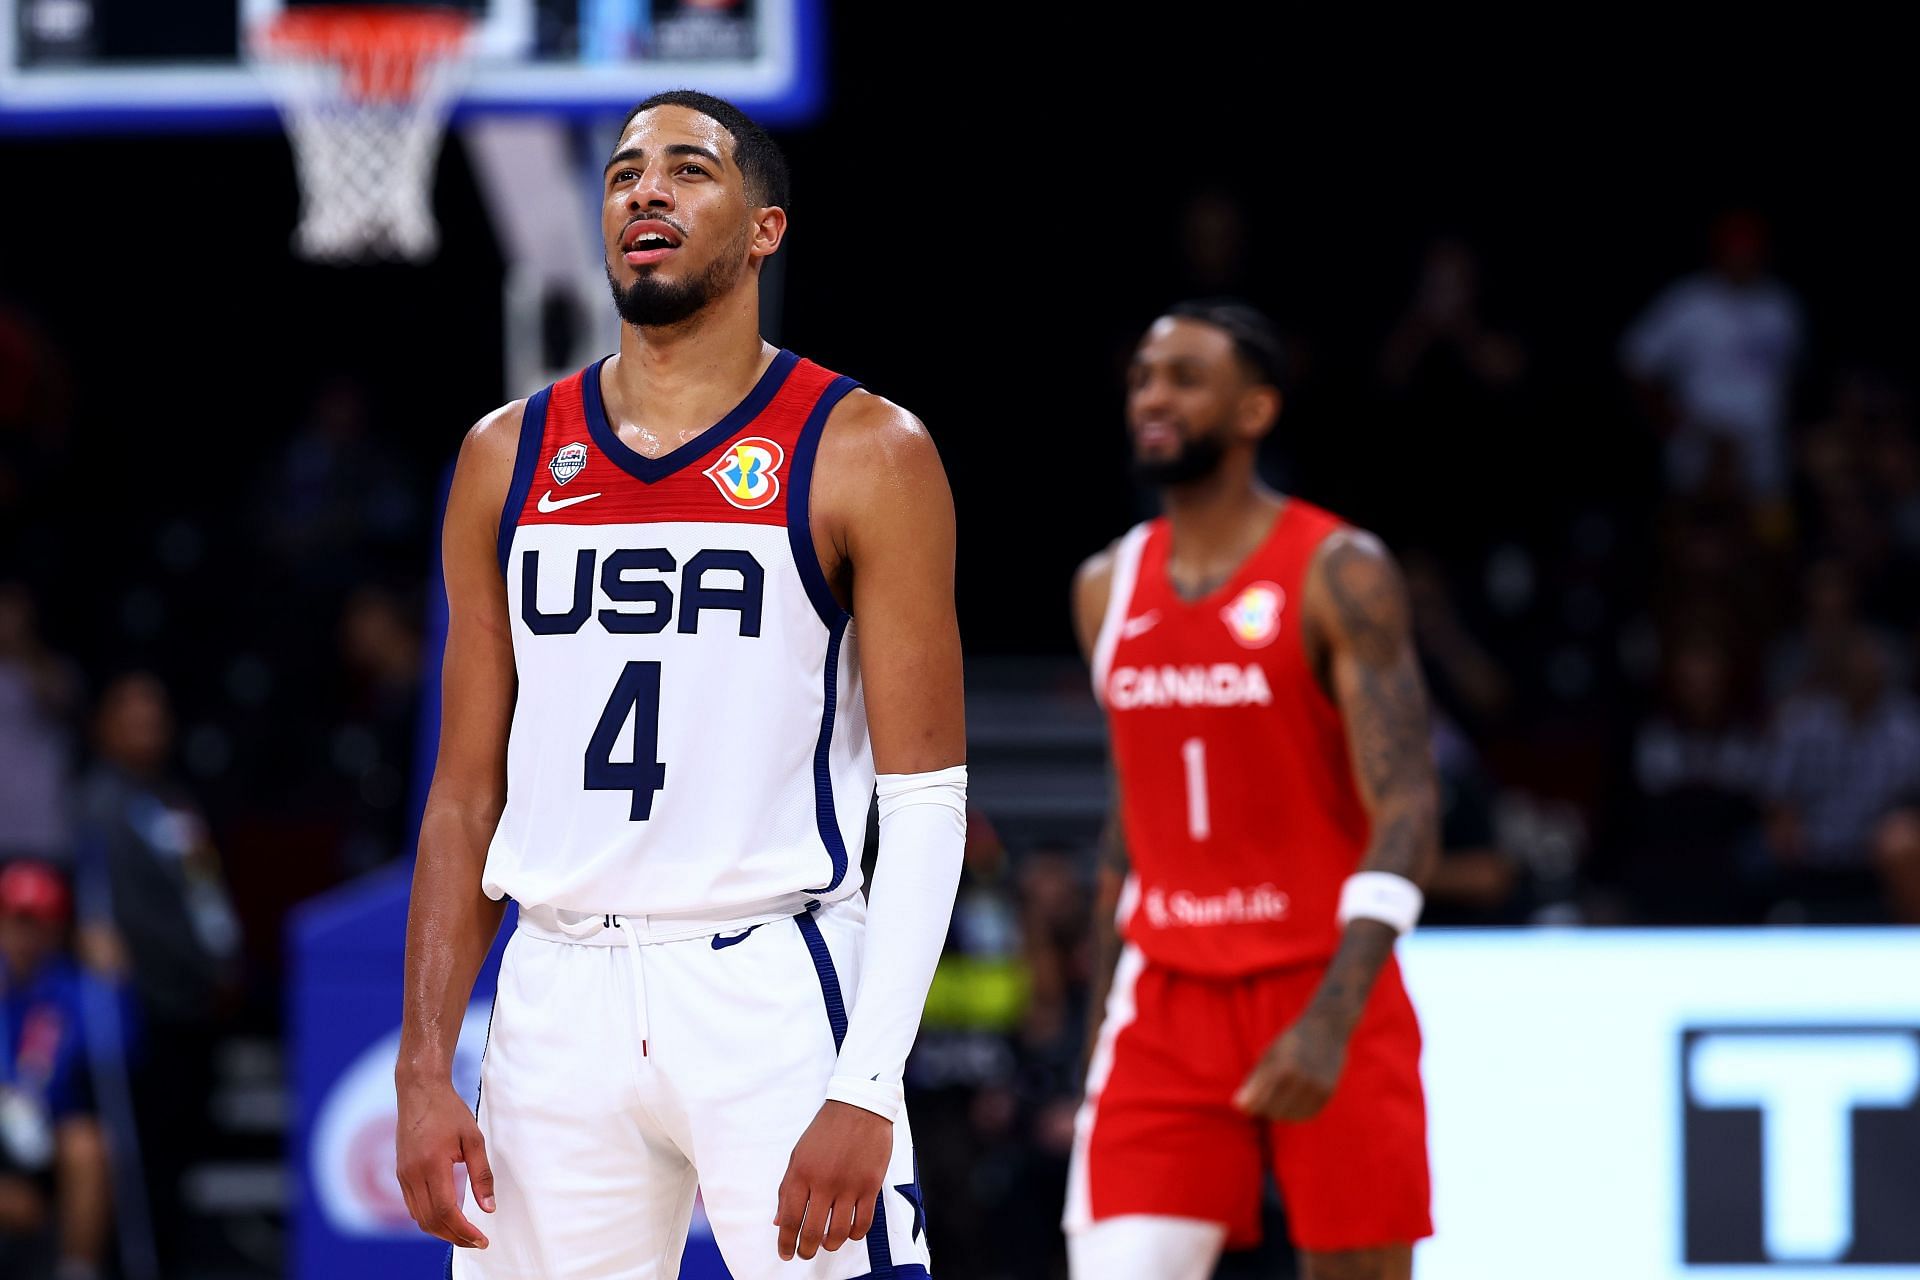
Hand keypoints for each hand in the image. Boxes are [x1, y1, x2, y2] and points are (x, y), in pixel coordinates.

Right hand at [395, 1078, 492, 1248]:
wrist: (420, 1091)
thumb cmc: (449, 1111)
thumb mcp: (473, 1139)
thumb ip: (482, 1174)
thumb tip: (489, 1207)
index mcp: (432, 1164)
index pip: (445, 1210)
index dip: (463, 1230)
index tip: (481, 1239)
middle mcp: (412, 1174)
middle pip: (430, 1221)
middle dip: (454, 1237)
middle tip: (476, 1242)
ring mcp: (403, 1175)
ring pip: (419, 1217)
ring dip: (441, 1231)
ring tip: (464, 1234)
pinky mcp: (401, 1174)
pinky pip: (413, 1206)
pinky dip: (430, 1218)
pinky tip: (447, 1218)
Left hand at [773, 1100, 891, 1260]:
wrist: (859, 1106)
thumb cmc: (826, 1130)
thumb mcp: (798, 1155)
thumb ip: (786, 1189)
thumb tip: (778, 1221)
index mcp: (801, 1173)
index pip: (789, 1219)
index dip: (785, 1242)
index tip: (786, 1253)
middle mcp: (824, 1182)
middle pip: (813, 1231)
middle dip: (806, 1250)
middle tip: (805, 1253)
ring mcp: (849, 1185)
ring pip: (839, 1232)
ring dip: (830, 1245)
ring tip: (827, 1244)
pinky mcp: (871, 1185)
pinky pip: (863, 1222)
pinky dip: (855, 1235)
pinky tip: (850, 1233)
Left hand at [1234, 1015, 1349, 1122]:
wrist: (1325, 1027)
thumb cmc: (1290, 1042)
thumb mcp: (1268, 1055)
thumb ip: (1253, 1081)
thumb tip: (1237, 1106)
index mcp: (1281, 1067)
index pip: (1258, 1102)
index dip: (1248, 1106)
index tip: (1245, 1102)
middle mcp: (1300, 1078)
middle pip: (1273, 1112)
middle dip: (1264, 1109)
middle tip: (1262, 1099)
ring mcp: (1316, 1086)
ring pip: (1291, 1116)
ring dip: (1281, 1112)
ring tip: (1278, 1097)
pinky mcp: (1327, 1092)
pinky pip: (1307, 1114)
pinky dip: (1297, 1112)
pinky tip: (1292, 1100)